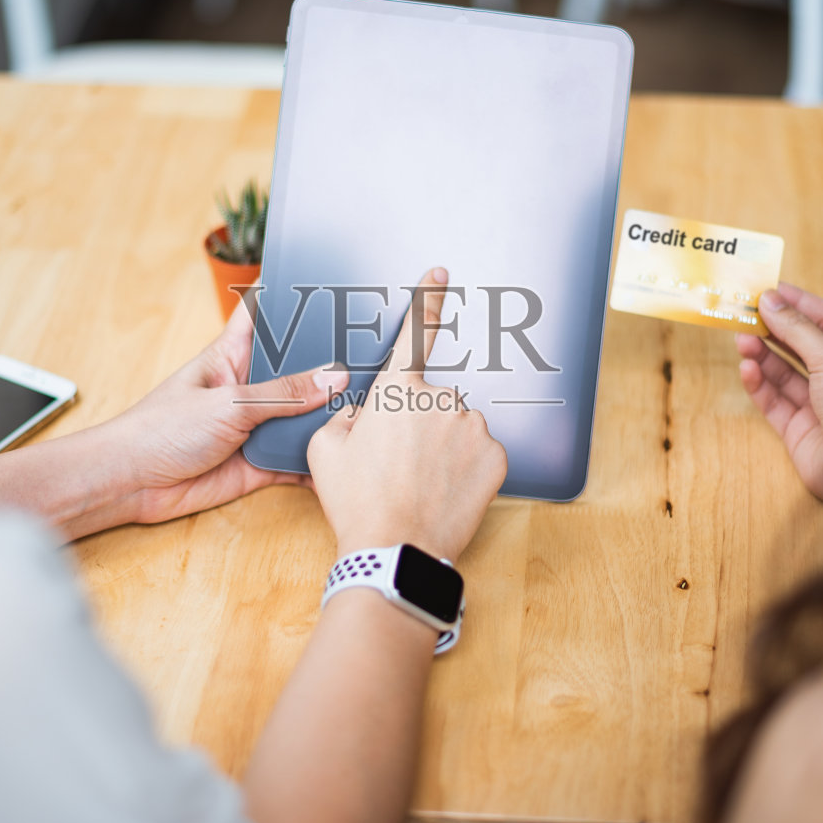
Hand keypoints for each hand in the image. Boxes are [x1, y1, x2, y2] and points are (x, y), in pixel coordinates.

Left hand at [90, 299, 349, 525]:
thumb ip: (282, 393)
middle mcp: (249, 387)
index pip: (264, 314)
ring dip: (329, 414)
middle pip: (297, 367)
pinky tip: (349, 456)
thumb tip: (334, 378)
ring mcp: (256, 425)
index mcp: (232, 355)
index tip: (330, 282)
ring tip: (375, 404)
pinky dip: (318, 461)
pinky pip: (297, 459)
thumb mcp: (228, 403)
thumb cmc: (162, 429)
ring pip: (303, 415)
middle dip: (330, 363)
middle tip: (375, 353)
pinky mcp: (260, 462)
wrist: (132, 484)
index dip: (291, 297)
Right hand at [307, 267, 507, 562]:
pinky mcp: (497, 458)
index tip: (441, 272)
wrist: (394, 551)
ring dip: (441, 447)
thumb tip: (363, 410)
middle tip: (395, 465)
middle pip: (430, 401)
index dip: (428, 299)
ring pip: (456, 428)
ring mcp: (474, 429)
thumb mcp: (325, 449)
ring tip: (417, 485)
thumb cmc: (356, 500)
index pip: (414, 333)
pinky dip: (464, 469)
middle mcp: (441, 400)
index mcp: (397, 390)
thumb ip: (345, 414)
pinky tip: (443, 492)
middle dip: (416, 423)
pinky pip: (479, 454)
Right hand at [736, 282, 822, 548]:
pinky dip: (758, 383)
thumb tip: (772, 301)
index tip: (770, 288)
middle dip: (773, 328)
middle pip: (800, 345)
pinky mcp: (796, 428)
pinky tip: (747, 368)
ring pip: (782, 372)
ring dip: (761, 354)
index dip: (798, 303)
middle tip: (745, 311)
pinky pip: (772, 400)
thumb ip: (799, 330)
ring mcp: (816, 405)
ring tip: (741, 338)